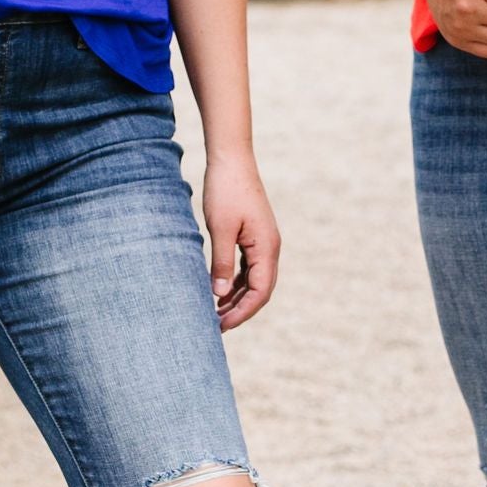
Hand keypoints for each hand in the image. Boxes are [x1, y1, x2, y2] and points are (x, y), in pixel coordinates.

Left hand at [204, 150, 279, 330]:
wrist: (232, 160)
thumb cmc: (225, 191)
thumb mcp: (220, 229)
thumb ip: (221, 263)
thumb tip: (219, 295)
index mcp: (266, 247)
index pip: (260, 292)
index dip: (242, 312)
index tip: (221, 324)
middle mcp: (270, 247)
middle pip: (260, 290)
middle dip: (241, 310)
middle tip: (217, 326)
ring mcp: (263, 242)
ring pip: (255, 280)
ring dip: (238, 298)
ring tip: (216, 313)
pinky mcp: (254, 236)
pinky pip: (249, 268)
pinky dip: (236, 282)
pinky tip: (220, 290)